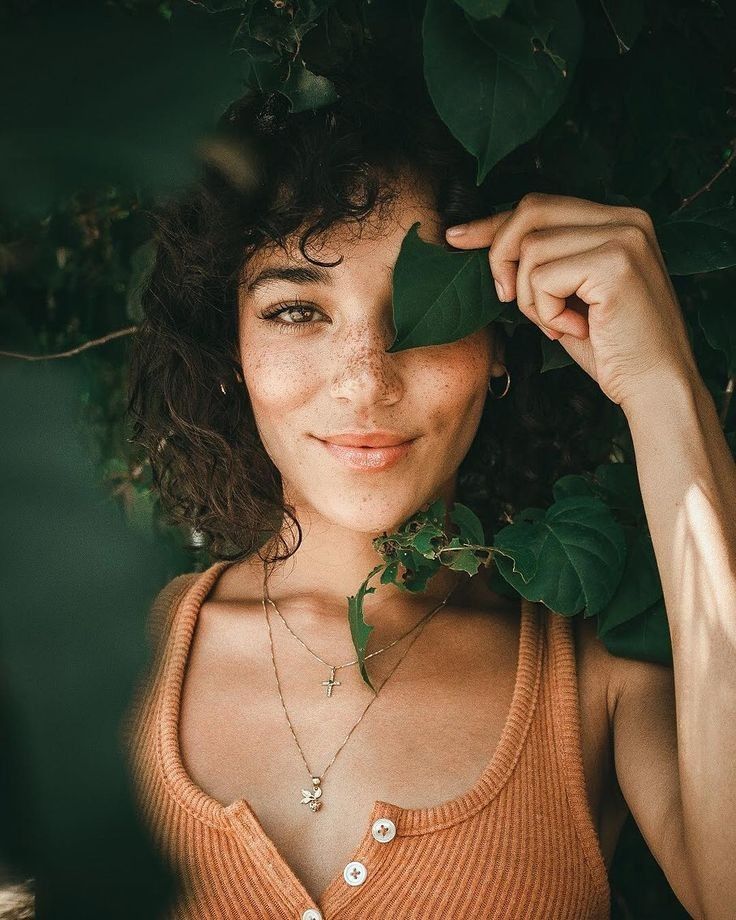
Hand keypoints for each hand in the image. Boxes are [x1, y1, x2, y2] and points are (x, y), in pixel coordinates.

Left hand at [445, 192, 699, 407]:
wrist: (657, 388)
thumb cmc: (611, 350)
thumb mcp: (569, 297)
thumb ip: (541, 263)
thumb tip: (481, 240)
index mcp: (620, 221)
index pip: (541, 206)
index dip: (494, 223)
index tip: (456, 238)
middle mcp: (627, 219)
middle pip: (530, 211)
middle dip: (501, 256)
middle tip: (507, 298)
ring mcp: (625, 237)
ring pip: (531, 250)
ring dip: (531, 299)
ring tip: (560, 325)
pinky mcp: (615, 263)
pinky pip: (543, 277)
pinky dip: (546, 312)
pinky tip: (575, 330)